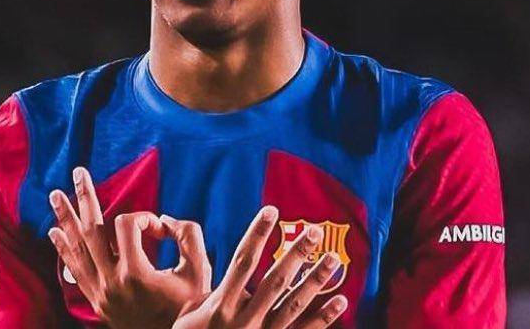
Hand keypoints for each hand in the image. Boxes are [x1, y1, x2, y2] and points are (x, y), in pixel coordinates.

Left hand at [48, 167, 211, 327]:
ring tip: (54, 196)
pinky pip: (74, 271)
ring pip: (77, 249)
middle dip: (85, 198)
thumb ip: (188, 235)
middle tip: (77, 172)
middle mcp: (111, 282)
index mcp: (135, 272)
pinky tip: (54, 234)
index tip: (161, 229)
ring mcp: (101, 293)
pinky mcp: (97, 301)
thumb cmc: (190, 306)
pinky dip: (64, 251)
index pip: (127, 226)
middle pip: (91, 230)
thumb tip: (165, 219)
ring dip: (65, 220)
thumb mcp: (199, 268)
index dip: (144, 218)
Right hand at [172, 206, 347, 328]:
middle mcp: (244, 320)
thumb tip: (226, 274)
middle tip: (315, 232)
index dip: (257, 234)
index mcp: (221, 306)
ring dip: (316, 280)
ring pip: (294, 304)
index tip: (271, 210)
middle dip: (296, 254)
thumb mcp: (189, 318)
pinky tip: (341, 301)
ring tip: (334, 259)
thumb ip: (208, 296)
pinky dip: (324, 318)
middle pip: (276, 280)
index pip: (242, 262)